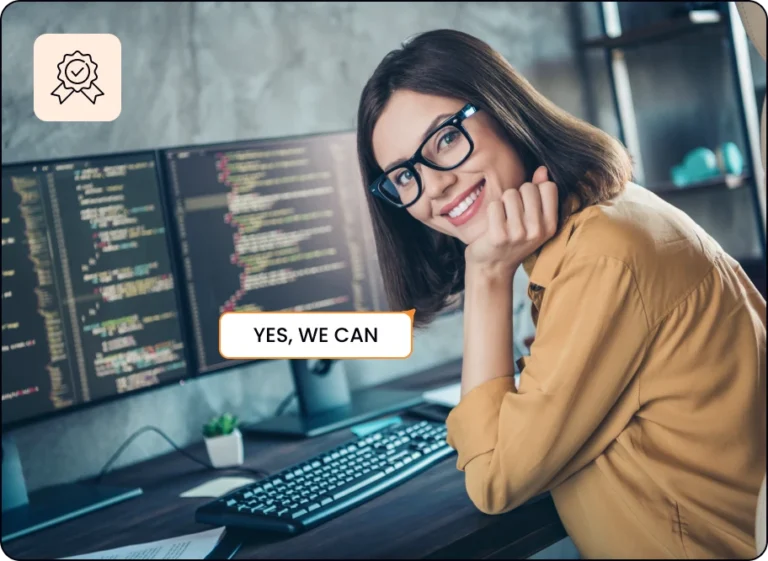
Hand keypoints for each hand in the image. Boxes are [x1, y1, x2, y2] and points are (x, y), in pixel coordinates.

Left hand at [465, 166, 558, 280]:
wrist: (492, 268)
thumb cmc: (513, 240)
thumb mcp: (533, 221)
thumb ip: (540, 194)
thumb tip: (542, 170)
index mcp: (551, 225)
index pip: (548, 187)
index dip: (535, 190)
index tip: (527, 205)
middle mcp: (537, 230)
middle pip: (528, 188)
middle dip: (517, 195)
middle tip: (512, 214)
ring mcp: (518, 234)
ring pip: (510, 194)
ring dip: (503, 203)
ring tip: (502, 220)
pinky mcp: (499, 236)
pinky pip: (495, 205)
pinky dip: (491, 211)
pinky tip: (492, 225)